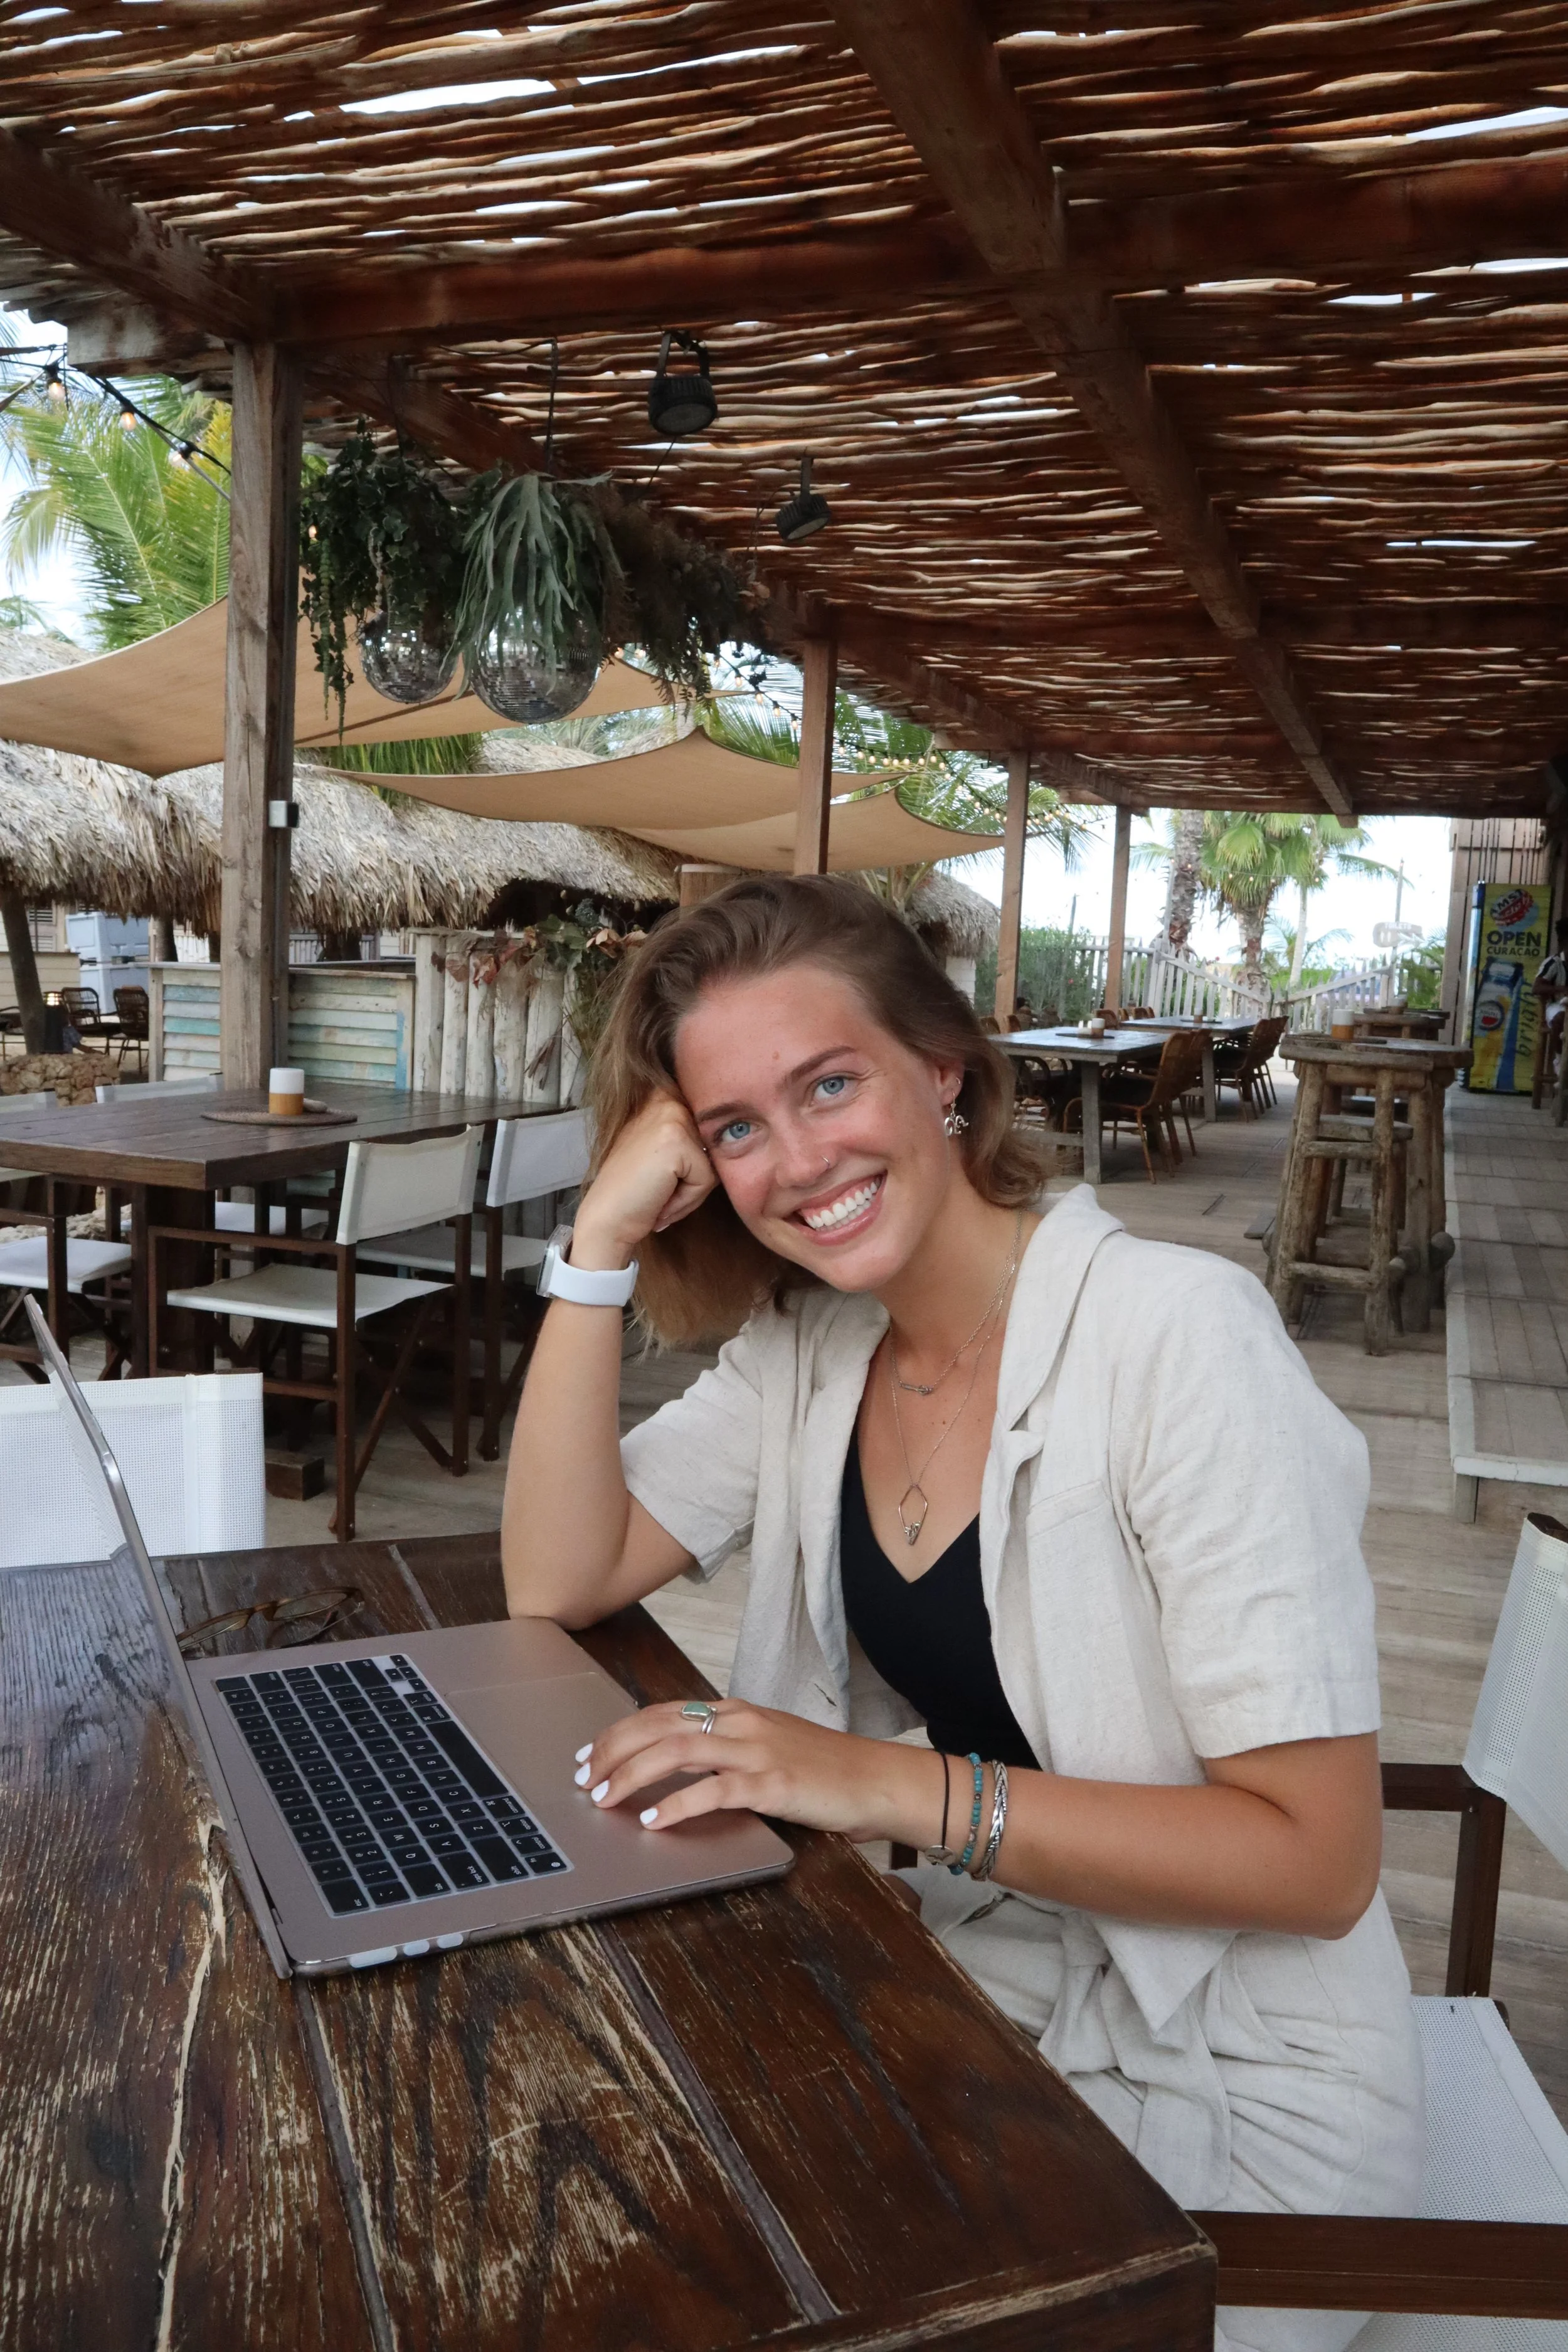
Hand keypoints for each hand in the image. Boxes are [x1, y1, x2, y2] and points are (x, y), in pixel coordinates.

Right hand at [572, 1089, 716, 1268]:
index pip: (710, 1125)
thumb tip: (737, 1133)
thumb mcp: (663, 1152)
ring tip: (659, 1194)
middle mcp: (666, 1098)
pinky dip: (687, 1199)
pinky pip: (707, 1179)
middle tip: (659, 1189)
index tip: (663, 1175)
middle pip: (713, 1146)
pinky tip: (659, 1200)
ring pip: (713, 1163)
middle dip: (693, 1177)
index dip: (695, 1161)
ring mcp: (671, 1116)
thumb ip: (690, 1136)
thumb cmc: (635, 1193)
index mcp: (662, 1095)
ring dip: (691, 1190)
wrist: (606, 1219)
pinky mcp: (676, 1141)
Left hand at [572, 1697, 941, 1844]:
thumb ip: (728, 1749)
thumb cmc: (825, 1769)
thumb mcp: (769, 1746)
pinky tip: (653, 1822)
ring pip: (677, 1752)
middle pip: (659, 1726)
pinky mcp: (772, 1783)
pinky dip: (677, 1806)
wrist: (877, 1779)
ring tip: (604, 1798)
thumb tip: (678, 1768)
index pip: (663, 1712)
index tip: (591, 1753)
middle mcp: (741, 1722)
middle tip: (584, 1777)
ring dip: (632, 1775)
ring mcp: (757, 1750)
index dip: (621, 1731)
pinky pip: (713, 1791)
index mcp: (737, 1711)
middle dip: (613, 1751)